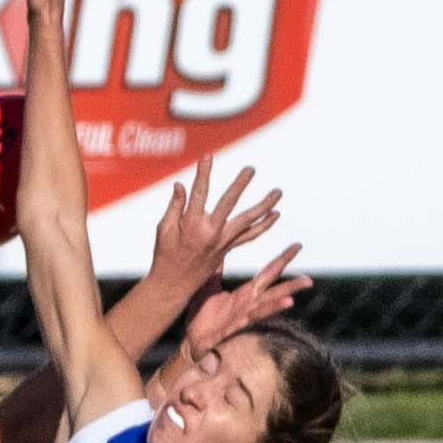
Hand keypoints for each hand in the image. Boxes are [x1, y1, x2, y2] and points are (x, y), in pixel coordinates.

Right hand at [148, 157, 282, 300]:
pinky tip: (274, 215)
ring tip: (278, 193)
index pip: (199, 193)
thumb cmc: (165, 255)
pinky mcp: (228, 249)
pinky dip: (262, 225)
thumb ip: (175, 206)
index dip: (203, 174)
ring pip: (248, 221)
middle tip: (250, 169)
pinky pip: (249, 236)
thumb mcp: (163, 229)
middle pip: (229, 204)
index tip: (208, 157)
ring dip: (264, 206)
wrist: (175, 285)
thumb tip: (180, 185)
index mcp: (191, 224)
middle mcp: (210, 232)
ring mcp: (222, 242)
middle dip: (239, 185)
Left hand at [181, 243, 309, 360]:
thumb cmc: (201, 317)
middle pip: (275, 285)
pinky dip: (272, 308)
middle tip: (308, 261)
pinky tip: (287, 303)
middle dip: (291, 275)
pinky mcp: (238, 325)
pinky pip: (257, 316)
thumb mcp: (209, 287)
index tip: (298, 245)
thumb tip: (219, 248)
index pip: (269, 272)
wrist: (191, 340)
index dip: (283, 259)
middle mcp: (250, 303)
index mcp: (245, 293)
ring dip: (288, 292)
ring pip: (271, 301)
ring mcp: (246, 314)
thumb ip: (217, 270)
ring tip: (306, 282)